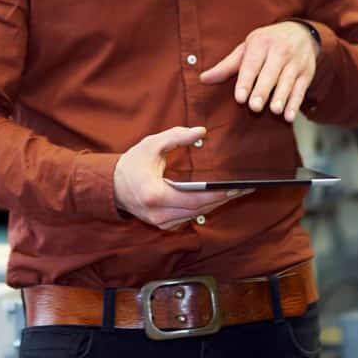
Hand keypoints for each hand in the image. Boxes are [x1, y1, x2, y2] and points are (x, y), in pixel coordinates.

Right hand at [113, 126, 246, 229]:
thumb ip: (176, 137)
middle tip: (246, 189)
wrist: (111, 186)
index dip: (218, 193)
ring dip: (217, 204)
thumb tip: (201, 131)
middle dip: (224, 198)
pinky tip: (219, 198)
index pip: (195, 198)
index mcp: (156, 195)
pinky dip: (204, 208)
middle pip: (200, 209)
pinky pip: (190, 217)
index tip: (238, 187)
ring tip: (238, 192)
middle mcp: (160, 214)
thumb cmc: (132, 164)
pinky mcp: (164, 225)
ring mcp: (161, 223)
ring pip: (197, 215)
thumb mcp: (151, 144)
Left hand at [199, 22, 317, 122]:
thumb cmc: (267, 43)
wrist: (301, 33)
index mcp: (260, 43)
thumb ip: (227, 66)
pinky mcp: (307, 73)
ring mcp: (295, 62)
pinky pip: (301, 89)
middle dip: (263, 90)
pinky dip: (296, 103)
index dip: (245, 81)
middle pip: (270, 74)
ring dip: (281, 97)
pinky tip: (289, 116)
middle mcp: (280, 50)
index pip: (252, 64)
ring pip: (287, 81)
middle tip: (255, 107)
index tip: (239, 97)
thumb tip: (203, 79)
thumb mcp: (247, 48)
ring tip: (274, 110)